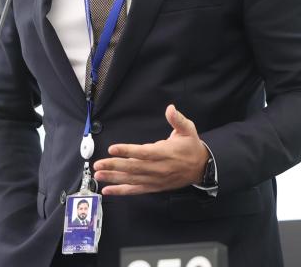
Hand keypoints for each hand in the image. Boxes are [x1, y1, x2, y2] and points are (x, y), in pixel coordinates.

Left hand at [92, 104, 209, 195]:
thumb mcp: (188, 130)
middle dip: (114, 166)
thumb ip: (177, 119)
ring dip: (114, 178)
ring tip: (98, 175)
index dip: (127, 151)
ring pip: (132, 180)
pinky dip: (121, 191)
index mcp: (165, 153)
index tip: (112, 149)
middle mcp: (159, 168)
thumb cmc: (191, 147)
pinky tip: (108, 190)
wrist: (201, 168)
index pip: (144, 153)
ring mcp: (156, 179)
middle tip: (98, 164)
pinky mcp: (154, 187)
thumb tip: (170, 108)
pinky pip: (136, 190)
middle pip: (134, 168)